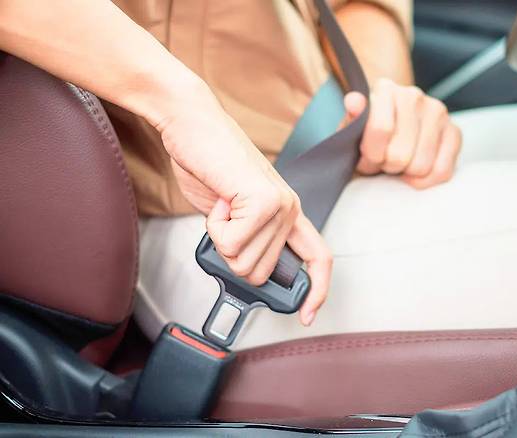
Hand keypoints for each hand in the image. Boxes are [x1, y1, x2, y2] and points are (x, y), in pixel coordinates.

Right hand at [155, 83, 330, 325]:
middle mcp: (290, 210)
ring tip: (223, 206)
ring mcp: (279, 206)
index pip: (319, 258)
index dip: (316, 291)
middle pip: (260, 274)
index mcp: (289, 213)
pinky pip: (230, 244)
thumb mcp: (233, 213)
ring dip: (221, 239)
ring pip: (243, 262)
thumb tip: (244, 271)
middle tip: (225, 222)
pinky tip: (220, 200)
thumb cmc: (209, 165)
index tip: (305, 315)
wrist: (193, 125)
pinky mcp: (262, 200)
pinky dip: (214, 227)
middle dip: (232, 257)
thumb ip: (247, 239)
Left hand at [345, 78, 461, 188]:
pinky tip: (414, 171)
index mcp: (385, 89)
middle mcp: (414, 95)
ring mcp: (437, 112)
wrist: (387, 134)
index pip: (381, 129)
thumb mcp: (351, 131)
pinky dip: (425, 180)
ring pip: (421, 166)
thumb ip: (351, 120)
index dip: (371, 155)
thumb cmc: (366, 135)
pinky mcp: (454, 131)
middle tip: (382, 161)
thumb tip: (354, 101)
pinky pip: (442, 170)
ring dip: (405, 173)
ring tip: (397, 162)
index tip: (366, 157)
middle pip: (400, 154)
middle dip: (387, 166)